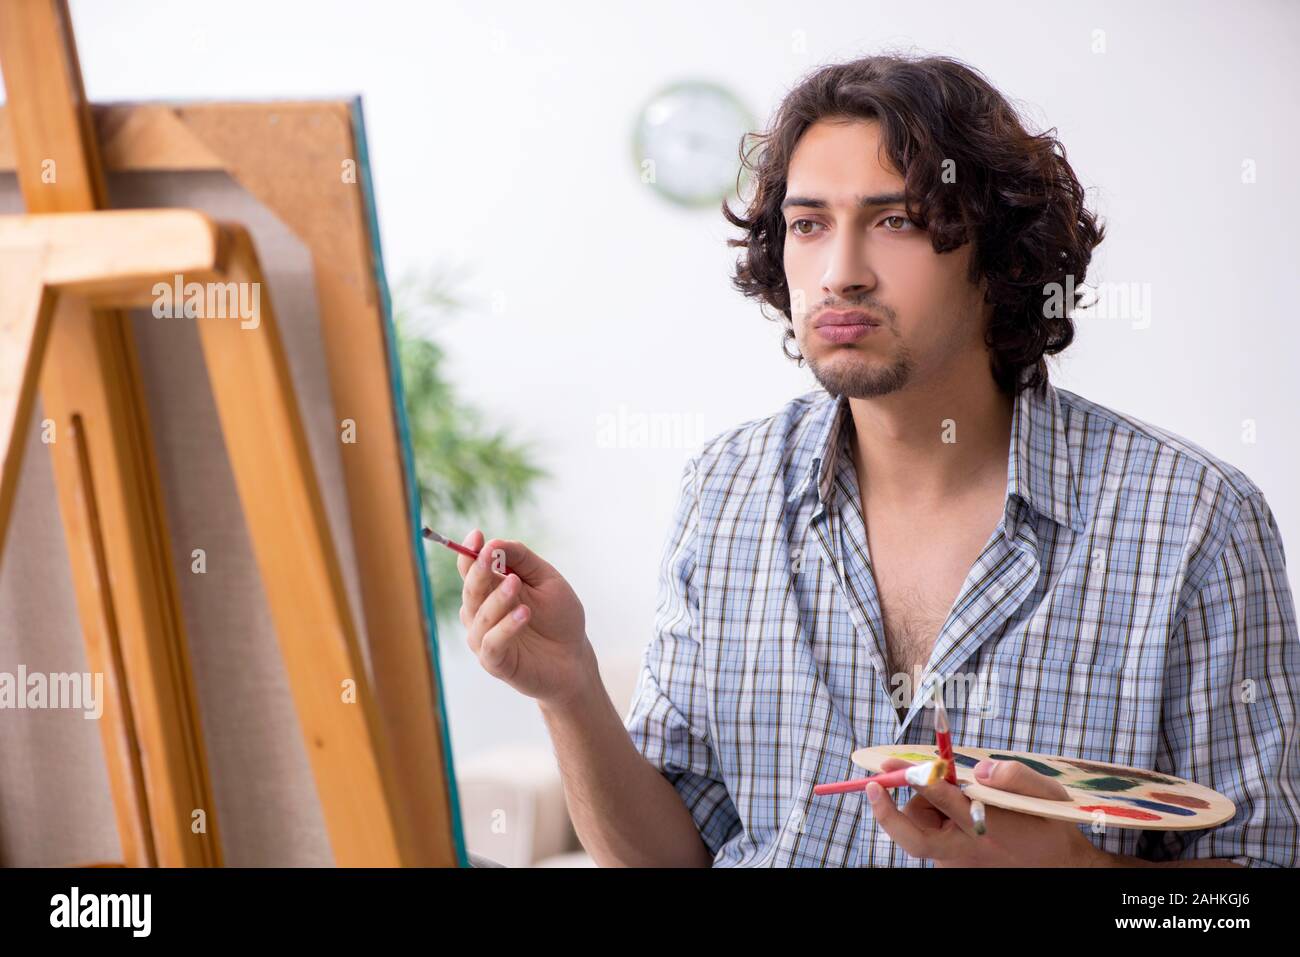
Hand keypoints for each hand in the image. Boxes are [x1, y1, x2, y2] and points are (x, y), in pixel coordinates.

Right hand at [456, 529, 598, 708]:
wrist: (574, 659)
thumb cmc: (559, 618)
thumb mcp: (546, 580)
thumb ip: (522, 560)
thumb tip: (494, 543)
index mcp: (490, 592)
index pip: (471, 570)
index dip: (469, 553)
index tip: (476, 535)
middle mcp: (481, 614)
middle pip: (471, 591)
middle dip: (478, 572)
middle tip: (489, 556)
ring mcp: (485, 639)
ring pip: (479, 616)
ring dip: (496, 598)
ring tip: (516, 583)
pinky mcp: (495, 663)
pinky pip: (492, 643)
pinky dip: (505, 627)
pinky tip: (524, 613)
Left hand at [865, 757, 1102, 866]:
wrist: (1063, 868)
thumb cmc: (1049, 823)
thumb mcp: (1045, 793)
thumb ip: (1015, 776)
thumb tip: (981, 769)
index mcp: (989, 827)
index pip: (944, 799)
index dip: (917, 777)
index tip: (894, 763)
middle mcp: (967, 851)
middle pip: (914, 836)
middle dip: (888, 812)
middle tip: (873, 786)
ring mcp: (957, 864)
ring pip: (921, 831)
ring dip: (922, 809)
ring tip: (949, 794)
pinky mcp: (954, 869)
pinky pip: (932, 838)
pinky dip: (934, 820)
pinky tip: (954, 811)